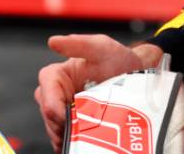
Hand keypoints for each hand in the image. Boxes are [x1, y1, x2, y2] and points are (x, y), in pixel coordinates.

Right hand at [34, 35, 162, 151]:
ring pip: (55, 128)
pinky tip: (86, 141)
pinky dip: (74, 142)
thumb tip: (53, 41)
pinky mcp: (74, 125)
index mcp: (59, 74)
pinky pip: (66, 138)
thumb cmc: (119, 59)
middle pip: (47, 113)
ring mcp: (66, 110)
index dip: (52, 105)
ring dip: (67, 134)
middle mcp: (58, 93)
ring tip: (87, 135)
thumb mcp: (103, 47)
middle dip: (59, 124)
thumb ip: (79, 43)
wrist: (139, 78)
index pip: (45, 90)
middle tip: (79, 129)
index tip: (65, 116)